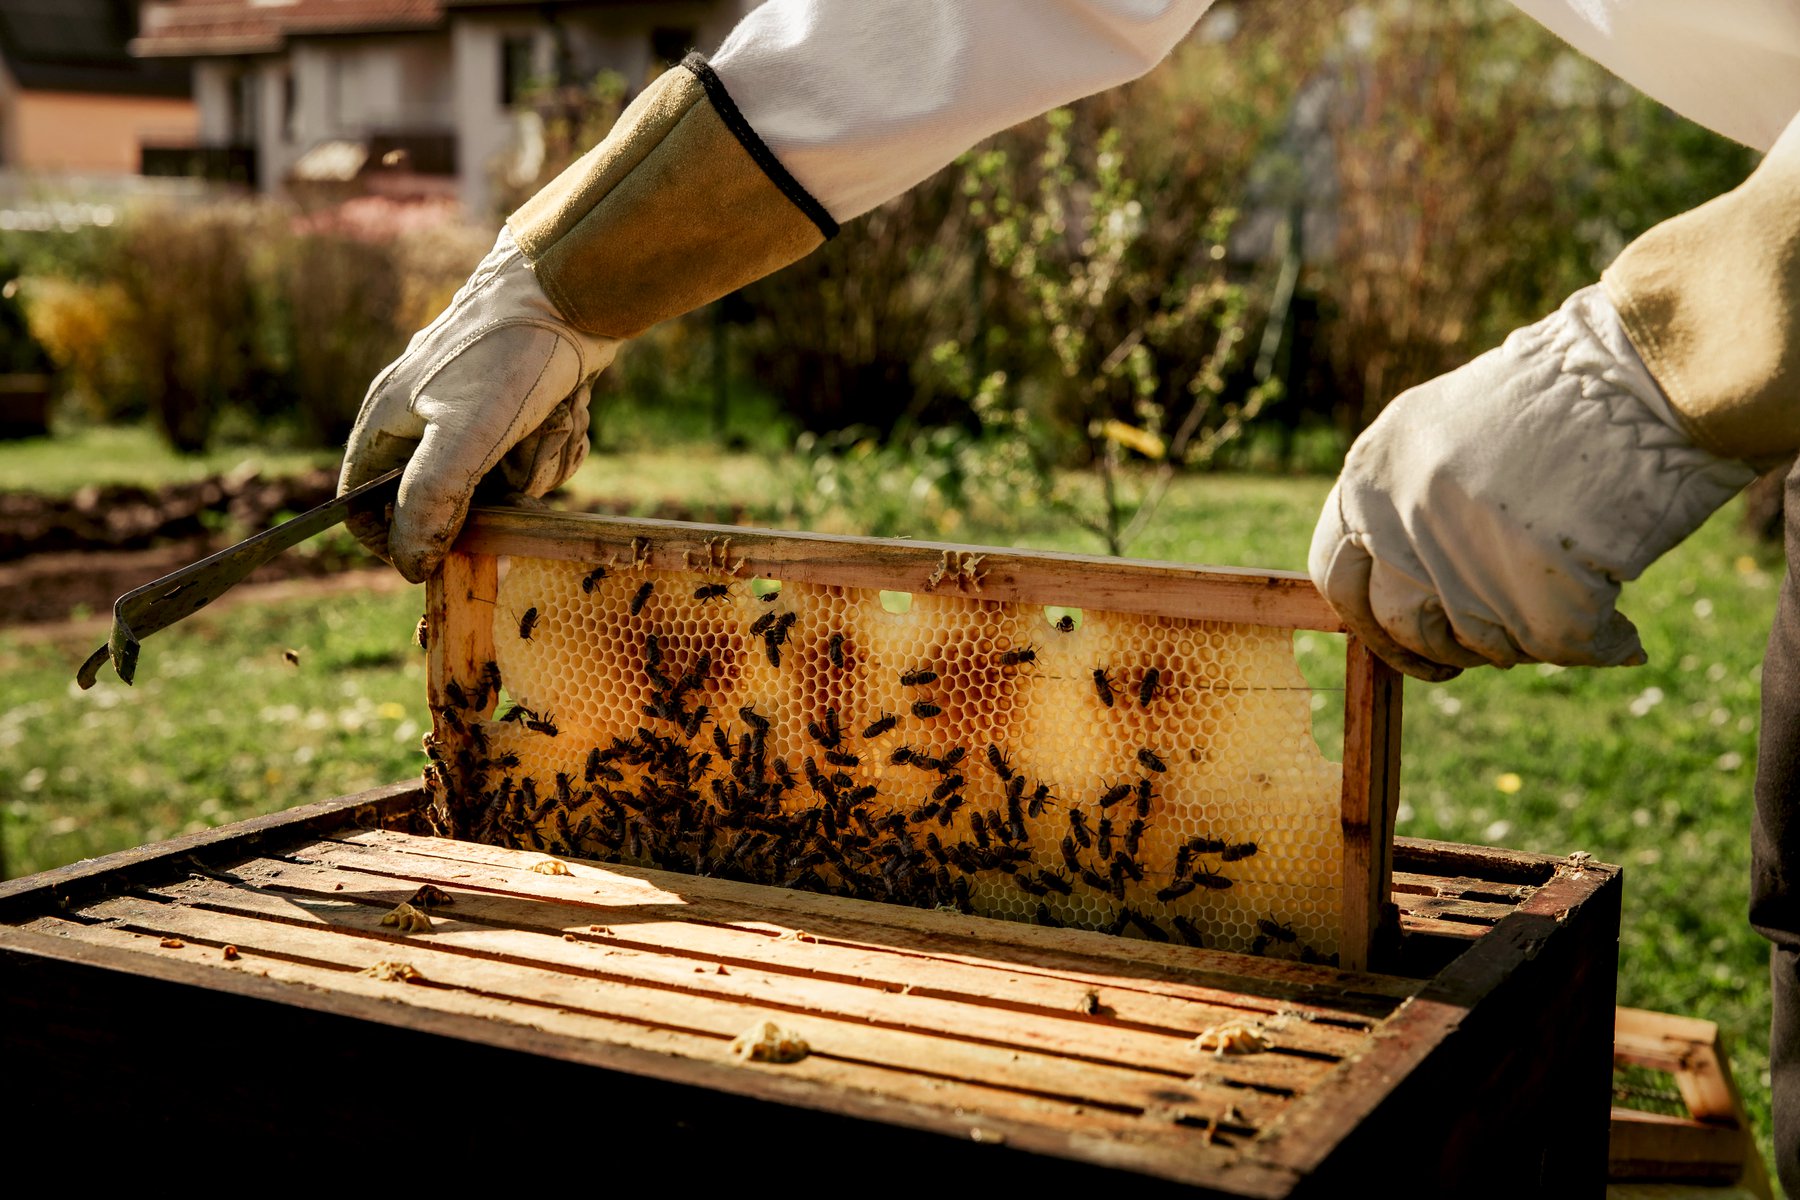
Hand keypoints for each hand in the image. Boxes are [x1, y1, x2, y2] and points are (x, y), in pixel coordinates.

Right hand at [338, 228, 618, 581]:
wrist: (572, 292)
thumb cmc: (508, 355)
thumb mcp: (464, 436)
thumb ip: (430, 500)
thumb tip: (409, 562)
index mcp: (387, 420)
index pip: (359, 504)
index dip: (390, 539)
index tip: (433, 561)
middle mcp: (424, 417)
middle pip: (444, 500)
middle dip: (491, 496)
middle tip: (516, 469)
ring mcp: (475, 412)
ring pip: (500, 482)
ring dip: (536, 463)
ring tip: (551, 420)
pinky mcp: (520, 408)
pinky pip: (534, 456)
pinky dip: (558, 443)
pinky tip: (570, 410)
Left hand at [1309, 285, 1753, 680]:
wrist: (1648, 368)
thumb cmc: (1562, 394)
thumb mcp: (1446, 427)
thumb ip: (1405, 502)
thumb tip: (1398, 590)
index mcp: (1371, 470)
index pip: (1334, 574)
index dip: (1369, 619)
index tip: (1403, 637)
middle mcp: (1401, 512)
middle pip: (1401, 623)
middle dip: (1443, 647)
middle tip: (1487, 645)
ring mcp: (1463, 552)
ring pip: (1478, 641)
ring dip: (1523, 640)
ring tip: (1570, 608)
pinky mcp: (1534, 587)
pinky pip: (1556, 648)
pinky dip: (1598, 647)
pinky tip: (1622, 634)